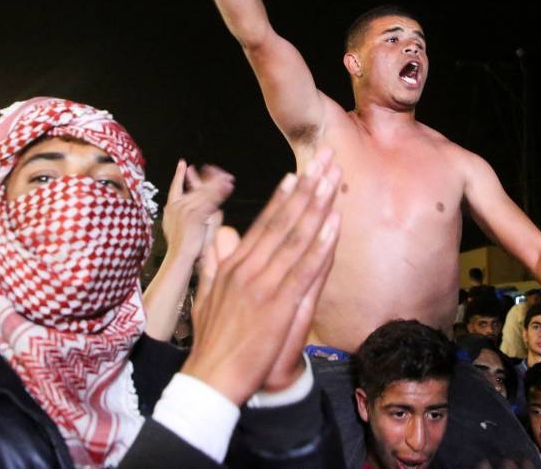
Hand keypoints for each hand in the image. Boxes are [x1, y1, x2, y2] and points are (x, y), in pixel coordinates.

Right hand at [162, 161, 233, 265]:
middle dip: (207, 178)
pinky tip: (228, 188)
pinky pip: (210, 201)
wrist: (180, 257)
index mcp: (171, 208)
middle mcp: (177, 206)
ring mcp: (185, 210)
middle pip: (194, 187)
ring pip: (204, 193)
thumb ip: (190, 214)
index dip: (178, 174)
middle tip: (216, 169)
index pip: (175, 187)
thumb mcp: (181, 228)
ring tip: (228, 178)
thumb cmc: (182, 248)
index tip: (182, 163)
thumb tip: (204, 208)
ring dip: (217, 185)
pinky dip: (220, 194)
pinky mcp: (195, 216)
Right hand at [184, 148, 341, 405]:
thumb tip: (221, 235)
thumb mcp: (207, 295)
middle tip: (324, 161)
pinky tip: (334, 223)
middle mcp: (248, 268)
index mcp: (233, 265)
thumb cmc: (212, 342)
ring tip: (333, 180)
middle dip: (307, 188)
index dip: (283, 198)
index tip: (298, 174)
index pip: (263, 224)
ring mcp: (263, 284)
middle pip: (283, 221)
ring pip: (296, 237)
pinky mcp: (278, 305)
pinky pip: (305, 269)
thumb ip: (216, 262)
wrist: (210, 379)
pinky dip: (321, 244)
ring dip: (317, 206)